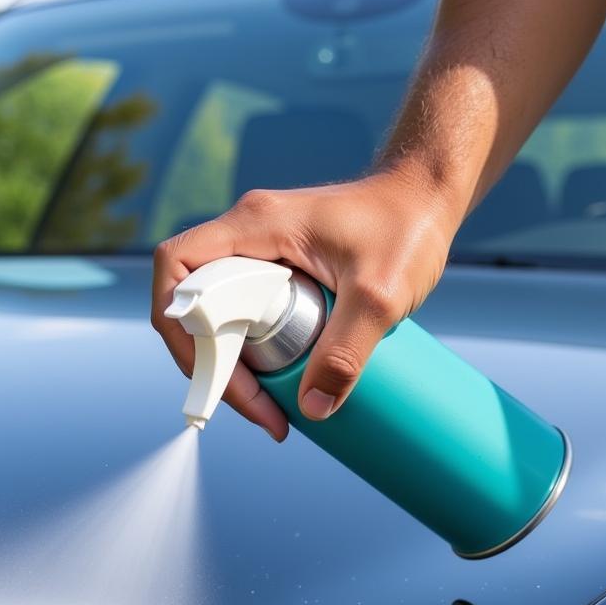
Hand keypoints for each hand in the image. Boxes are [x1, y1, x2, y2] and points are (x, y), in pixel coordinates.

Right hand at [151, 168, 457, 434]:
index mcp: (255, 225)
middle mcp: (245, 233)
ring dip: (226, 362)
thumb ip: (347, 352)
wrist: (428, 195)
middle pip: (188, 302)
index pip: (177, 267)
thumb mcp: (382, 295)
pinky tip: (273, 382)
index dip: (178, 325)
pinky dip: (245, 352)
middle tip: (252, 406)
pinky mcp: (272, 266)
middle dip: (207, 362)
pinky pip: (238, 313)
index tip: (213, 372)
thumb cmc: (409, 225)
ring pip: (212, 313)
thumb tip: (313, 409)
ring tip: (266, 406)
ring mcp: (256, 250)